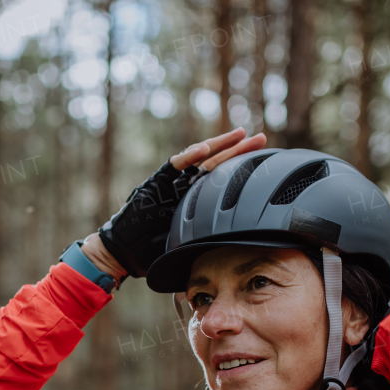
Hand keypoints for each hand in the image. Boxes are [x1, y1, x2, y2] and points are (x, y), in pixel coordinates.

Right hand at [87, 128, 267, 280]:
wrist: (124, 254)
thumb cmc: (153, 255)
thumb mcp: (190, 247)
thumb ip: (209, 241)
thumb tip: (237, 250)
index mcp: (196, 201)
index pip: (224, 181)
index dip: (243, 171)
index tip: (266, 163)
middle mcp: (186, 188)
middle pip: (218, 164)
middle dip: (239, 151)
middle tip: (261, 139)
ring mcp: (172, 183)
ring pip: (200, 159)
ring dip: (220, 146)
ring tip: (240, 135)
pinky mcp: (157, 182)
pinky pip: (174, 167)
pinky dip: (188, 157)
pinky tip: (205, 148)